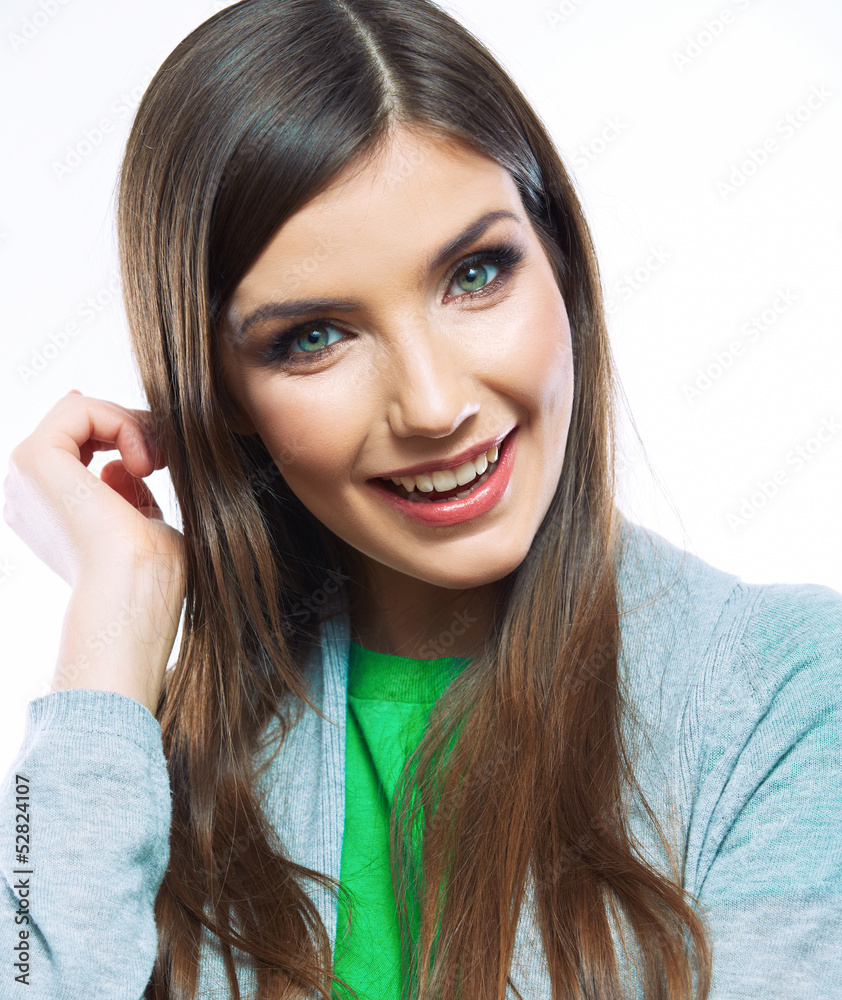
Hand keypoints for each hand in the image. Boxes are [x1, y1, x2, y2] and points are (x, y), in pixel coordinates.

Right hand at [3, 390, 186, 711]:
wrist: (133, 595)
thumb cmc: (150, 575)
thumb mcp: (142, 524)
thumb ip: (127, 493)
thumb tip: (117, 465)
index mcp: (49, 513)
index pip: (79, 447)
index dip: (123, 436)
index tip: (157, 465)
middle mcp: (30, 495)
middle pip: (80, 425)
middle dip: (129, 427)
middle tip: (160, 460)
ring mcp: (26, 477)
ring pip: (79, 411)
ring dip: (129, 424)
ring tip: (153, 463)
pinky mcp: (36, 458)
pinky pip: (80, 408)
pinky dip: (122, 422)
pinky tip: (143, 462)